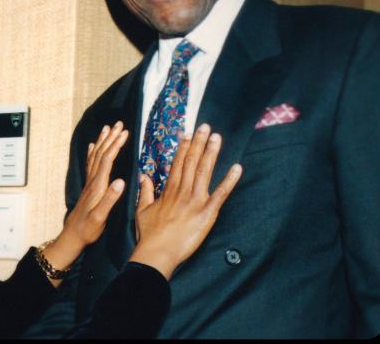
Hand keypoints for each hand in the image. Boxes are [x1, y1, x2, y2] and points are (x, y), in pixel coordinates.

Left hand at [39, 122, 127, 284]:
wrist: (72, 237)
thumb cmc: (88, 230)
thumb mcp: (100, 217)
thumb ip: (110, 199)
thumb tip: (121, 181)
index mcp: (98, 187)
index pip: (107, 160)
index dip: (115, 145)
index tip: (125, 132)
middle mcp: (92, 181)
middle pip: (101, 154)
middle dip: (111, 138)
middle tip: (119, 124)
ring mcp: (89, 183)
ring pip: (96, 156)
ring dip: (103, 141)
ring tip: (108, 128)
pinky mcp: (88, 187)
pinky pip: (91, 164)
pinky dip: (93, 151)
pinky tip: (94, 145)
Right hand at [129, 124, 241, 279]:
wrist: (157, 252)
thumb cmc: (149, 235)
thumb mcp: (142, 210)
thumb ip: (145, 191)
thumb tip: (143, 176)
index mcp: (169, 190)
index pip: (178, 164)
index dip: (184, 148)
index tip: (188, 134)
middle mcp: (183, 191)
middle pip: (192, 162)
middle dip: (199, 143)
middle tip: (206, 127)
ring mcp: (196, 201)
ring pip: (204, 172)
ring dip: (211, 153)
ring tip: (217, 137)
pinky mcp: (207, 213)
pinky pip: (220, 195)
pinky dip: (229, 181)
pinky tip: (237, 168)